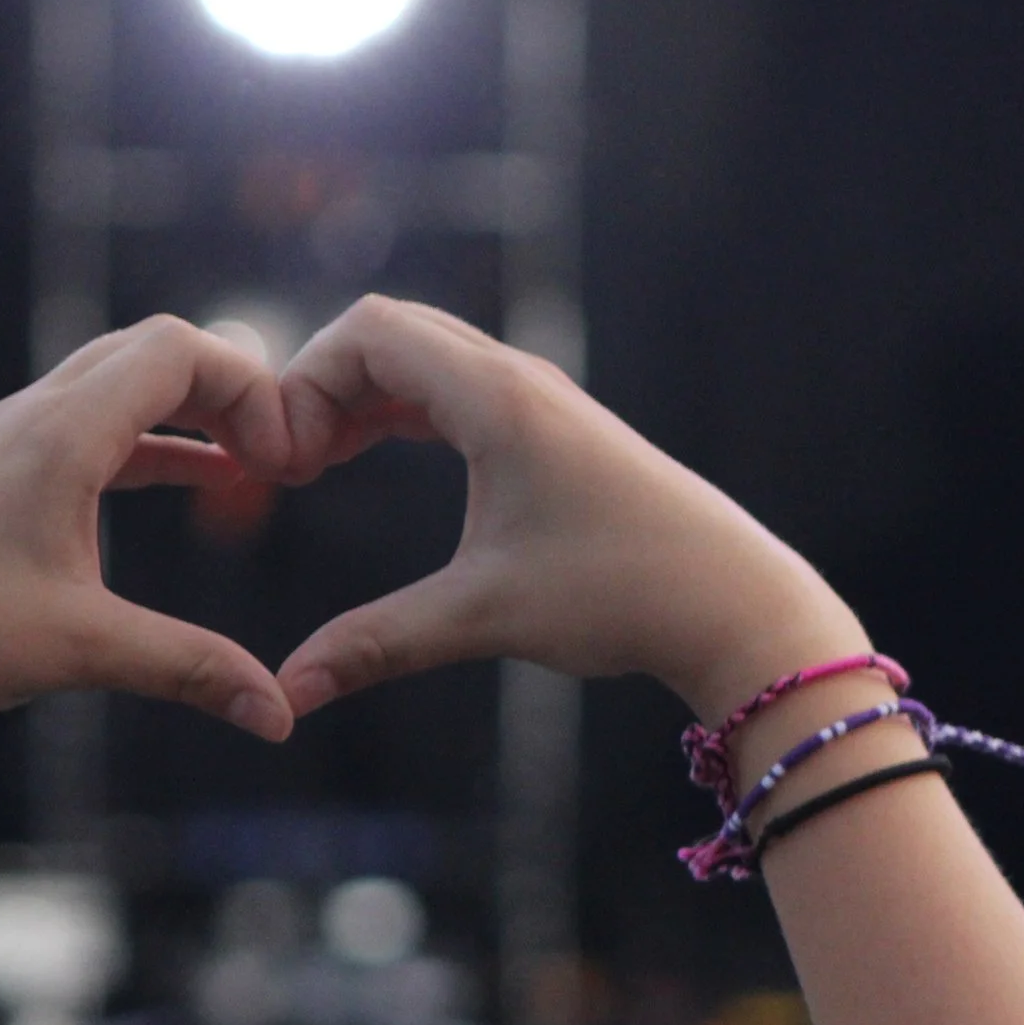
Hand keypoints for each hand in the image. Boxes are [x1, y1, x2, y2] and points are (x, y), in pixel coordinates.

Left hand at [0, 316, 296, 738]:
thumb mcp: (81, 649)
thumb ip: (188, 668)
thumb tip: (279, 714)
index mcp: (62, 434)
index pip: (176, 349)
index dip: (248, 387)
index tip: (283, 460)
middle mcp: (36, 417)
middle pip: (152, 351)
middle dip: (228, 389)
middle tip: (281, 451)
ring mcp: (11, 439)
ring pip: (119, 384)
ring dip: (189, 411)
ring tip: (250, 461)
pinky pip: (94, 426)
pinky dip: (151, 441)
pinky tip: (191, 479)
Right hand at [273, 296, 864, 719]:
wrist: (737, 605)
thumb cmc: (623, 596)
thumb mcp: (486, 616)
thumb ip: (377, 644)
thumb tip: (286, 693)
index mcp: (498, 398)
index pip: (368, 331)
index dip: (304, 382)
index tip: (287, 466)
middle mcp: (519, 379)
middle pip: (389, 332)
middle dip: (323, 386)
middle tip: (291, 466)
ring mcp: (541, 400)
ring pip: (424, 358)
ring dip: (362, 397)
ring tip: (320, 466)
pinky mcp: (556, 430)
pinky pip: (456, 388)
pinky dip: (403, 410)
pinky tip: (378, 457)